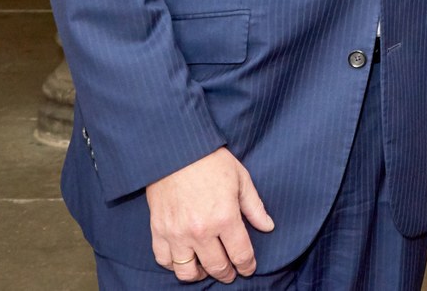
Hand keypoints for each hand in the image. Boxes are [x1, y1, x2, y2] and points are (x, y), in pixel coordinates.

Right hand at [145, 147, 273, 283]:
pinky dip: (173, 265)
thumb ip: (254, 207)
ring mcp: (177, 233)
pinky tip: (183, 260)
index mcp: (225, 218)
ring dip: (199, 275)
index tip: (248, 268)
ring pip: (187, 272)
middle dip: (227, 274)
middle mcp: (201, 231)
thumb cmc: (212, 162)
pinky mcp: (158, 230)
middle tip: (230, 274)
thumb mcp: (242, 180)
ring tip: (205, 270)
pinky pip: (163, 260)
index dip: (247, 265)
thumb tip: (268, 226)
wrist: (175, 151)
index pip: (240, 254)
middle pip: (216, 267)